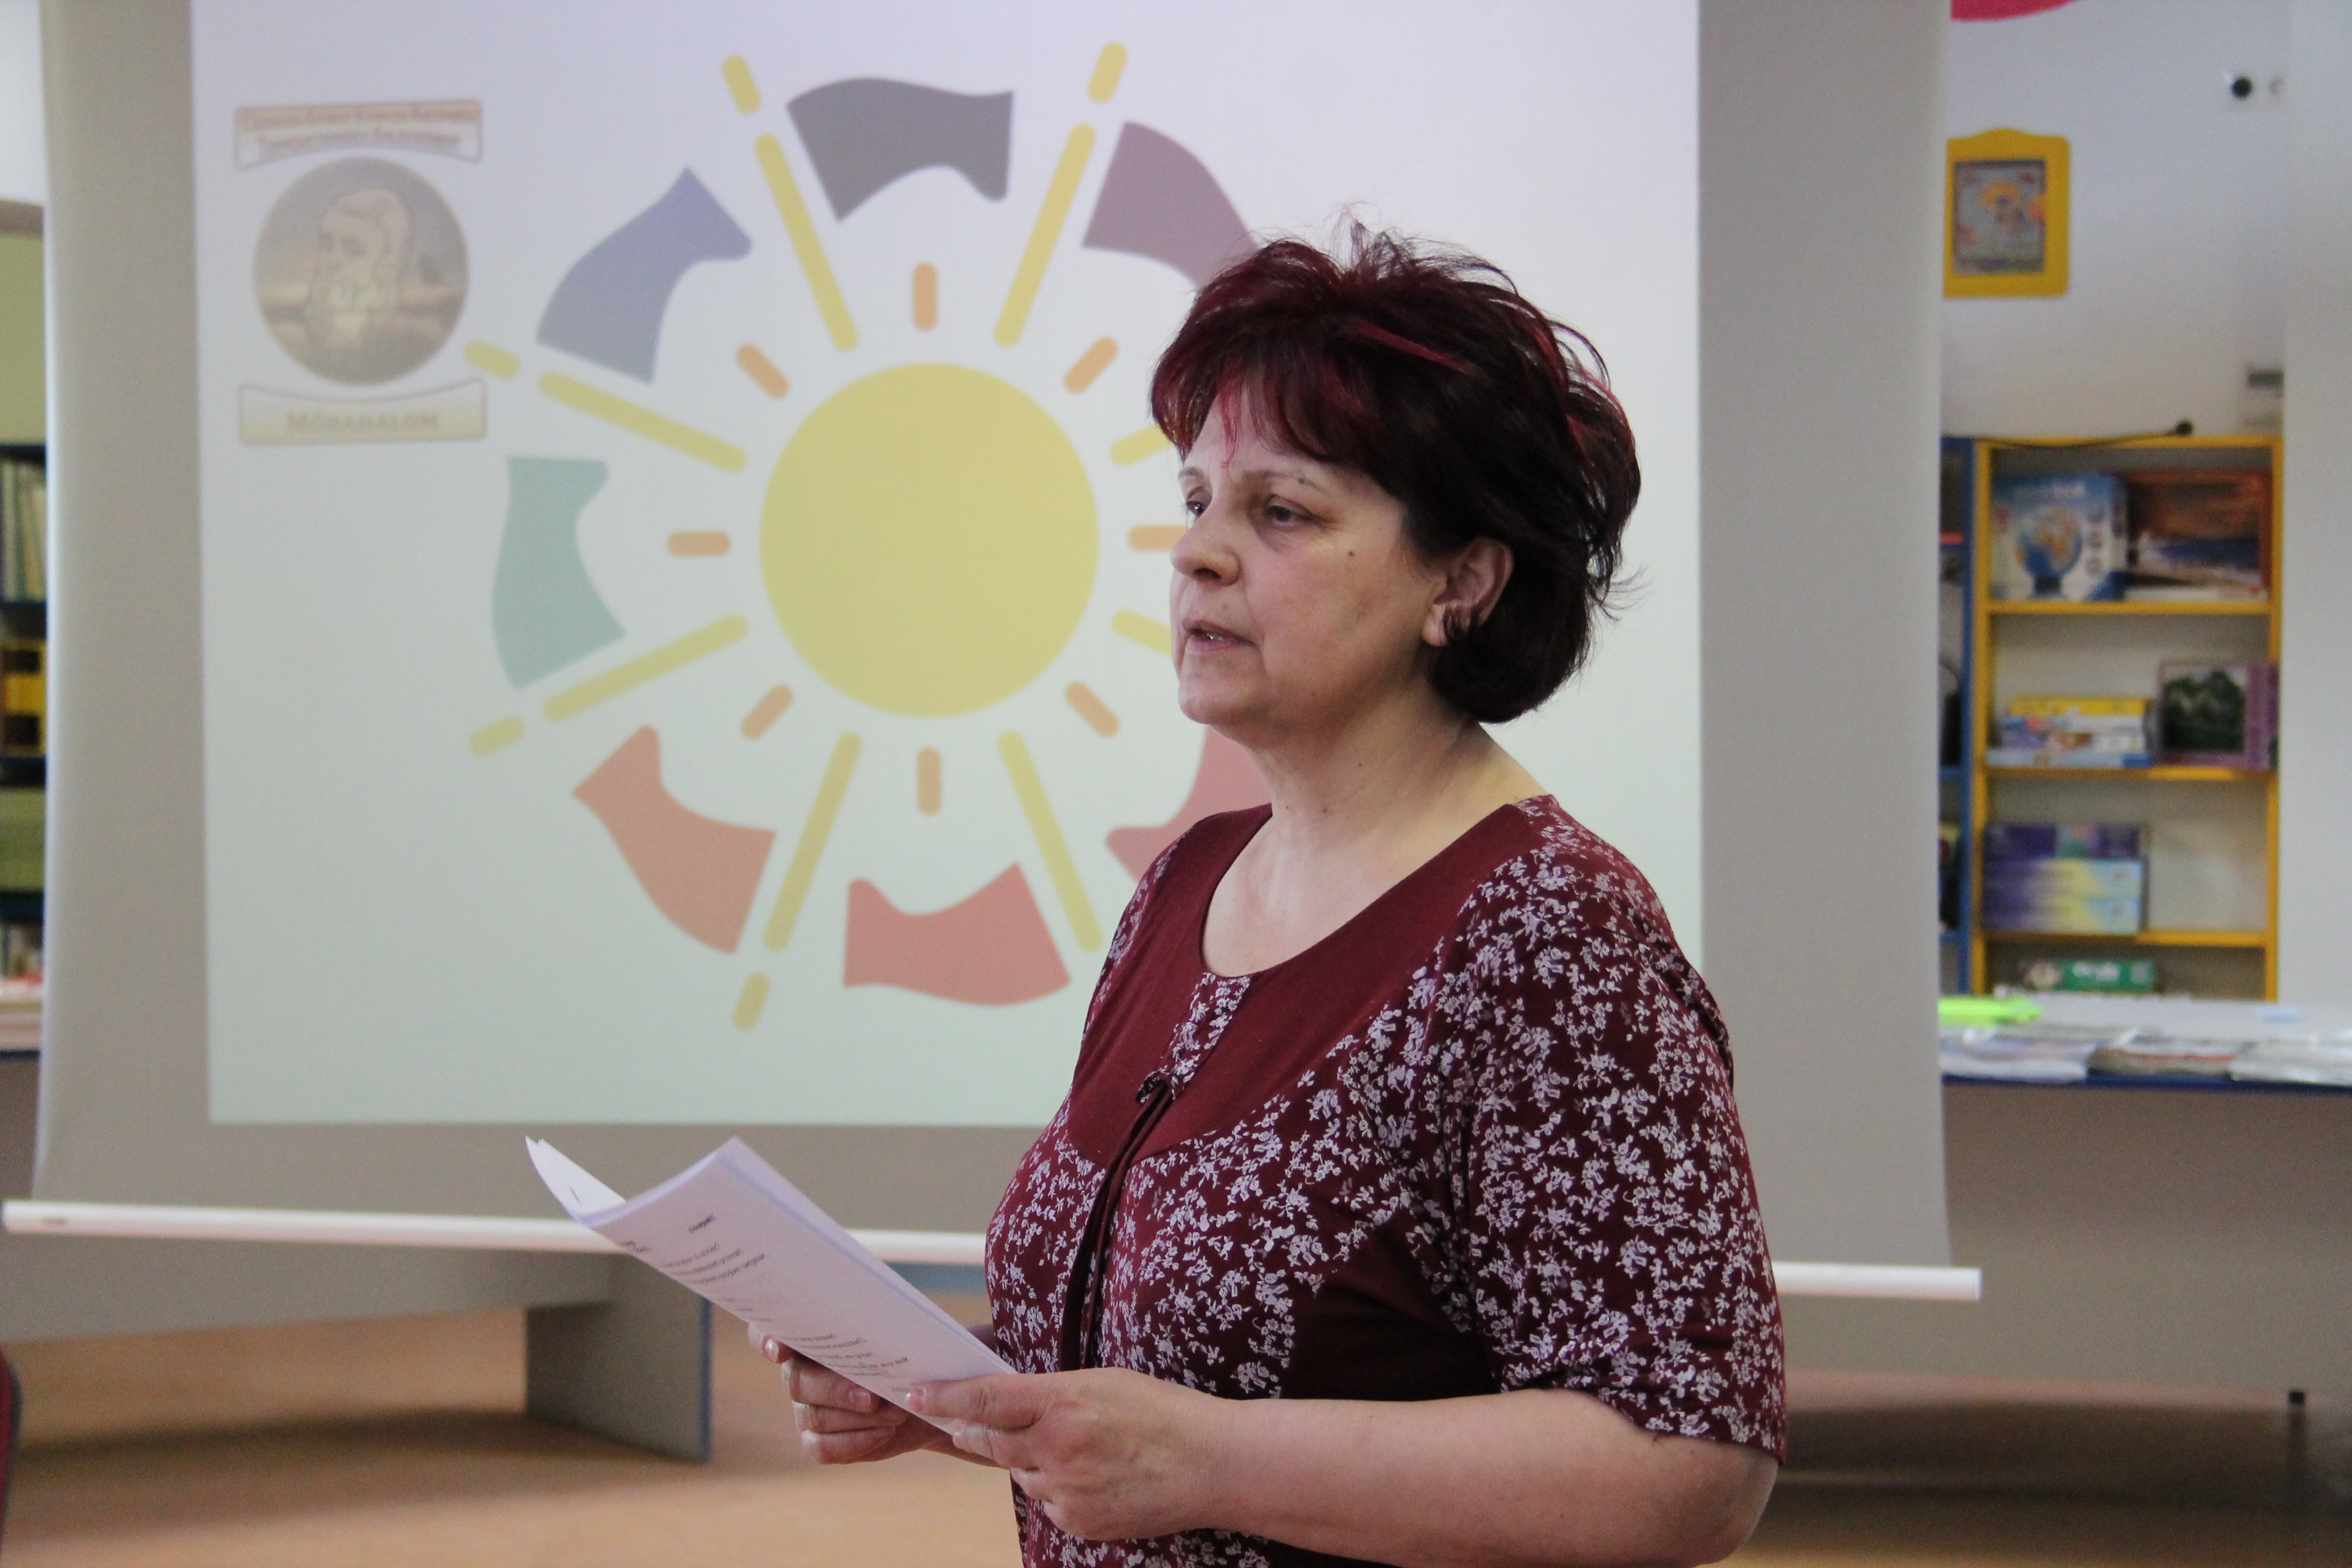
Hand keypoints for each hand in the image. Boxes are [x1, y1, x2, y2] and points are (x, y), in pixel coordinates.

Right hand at [751, 1327, 953, 1464]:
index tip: (779, 1351)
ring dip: (857, 1418)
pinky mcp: (818, 1440)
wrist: (923, 1396)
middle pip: (796, 1381)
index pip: (769, 1330)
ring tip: (896, 1413)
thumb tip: (879, 1327)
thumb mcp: (900, 1333)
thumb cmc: (908, 1353)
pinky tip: (884, 1433)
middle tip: (871, 1397)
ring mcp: (805, 1408)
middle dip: (835, 1390)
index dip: (765, 1339)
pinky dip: (856, 1441)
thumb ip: (878, 1327)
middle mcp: (799, 1371)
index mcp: (811, 1335)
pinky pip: (823, 1448)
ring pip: (815, 1416)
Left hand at [908, 1368, 1227, 1540]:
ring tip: (1074, 1445)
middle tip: (959, 1422)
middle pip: (991, 1441)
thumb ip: (1053, 1393)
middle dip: (972, 1430)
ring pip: (1022, 1473)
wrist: (1210, 1465)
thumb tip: (1011, 1404)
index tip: (917, 1393)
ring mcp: (1067, 1492)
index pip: (987, 1399)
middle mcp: (1058, 1449)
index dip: (946, 1398)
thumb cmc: (1162, 1413)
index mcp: (1064, 1404)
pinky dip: (1056, 1487)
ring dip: (1028, 1459)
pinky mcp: (1078, 1522)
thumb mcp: (1104, 1382)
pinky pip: (1048, 1502)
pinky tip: (1091, 1474)